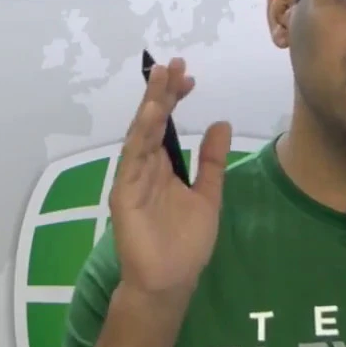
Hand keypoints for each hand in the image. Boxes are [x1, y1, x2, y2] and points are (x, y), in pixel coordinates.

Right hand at [108, 57, 231, 295]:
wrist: (170, 282)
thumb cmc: (186, 244)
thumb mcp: (208, 195)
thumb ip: (212, 161)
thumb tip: (221, 123)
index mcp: (163, 167)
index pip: (166, 124)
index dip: (176, 99)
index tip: (189, 77)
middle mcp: (145, 168)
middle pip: (152, 122)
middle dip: (161, 92)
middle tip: (173, 64)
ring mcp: (133, 179)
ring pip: (140, 135)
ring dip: (150, 106)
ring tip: (161, 78)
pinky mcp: (124, 195)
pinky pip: (132, 160)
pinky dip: (140, 135)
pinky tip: (149, 115)